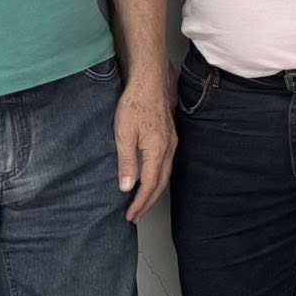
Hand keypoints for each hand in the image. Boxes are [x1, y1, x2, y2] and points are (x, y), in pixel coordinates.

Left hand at [114, 73, 176, 222]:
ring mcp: (171, 141)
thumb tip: (128, 187)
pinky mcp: (169, 135)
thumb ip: (126, 161)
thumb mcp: (124, 133)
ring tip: (142, 201)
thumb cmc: (135, 104)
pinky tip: (151, 177)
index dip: (140, 202)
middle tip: (136, 215)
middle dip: (149, 202)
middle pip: (162, 183)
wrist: (150, 81)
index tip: (131, 215)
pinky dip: (158, 177)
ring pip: (166, 173)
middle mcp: (169, 148)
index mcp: (157, 150)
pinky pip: (167, 163)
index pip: (150, 184)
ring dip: (154, 191)